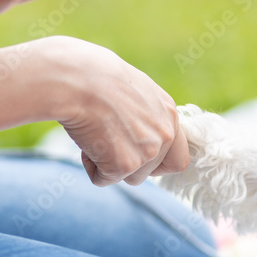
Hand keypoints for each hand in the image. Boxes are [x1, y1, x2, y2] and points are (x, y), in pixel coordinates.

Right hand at [41, 37, 189, 186]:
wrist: (78, 80)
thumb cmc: (95, 76)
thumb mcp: (133, 90)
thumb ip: (145, 115)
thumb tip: (134, 132)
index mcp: (169, 114)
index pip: (178, 158)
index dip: (158, 163)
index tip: (138, 156)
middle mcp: (164, 135)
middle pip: (150, 171)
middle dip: (127, 162)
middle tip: (107, 139)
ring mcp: (147, 152)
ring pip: (128, 177)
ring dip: (109, 164)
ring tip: (95, 135)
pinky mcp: (124, 165)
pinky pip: (103, 179)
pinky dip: (90, 166)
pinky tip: (86, 139)